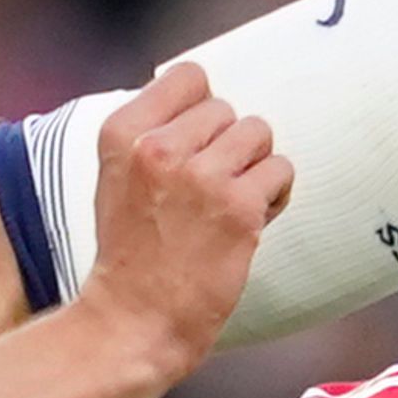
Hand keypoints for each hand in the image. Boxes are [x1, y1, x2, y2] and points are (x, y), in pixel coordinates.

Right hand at [72, 63, 293, 380]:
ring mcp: (201, 176)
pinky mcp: (239, 208)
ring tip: (232, 201)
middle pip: (227, 108)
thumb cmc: (129, 253)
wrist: (132, 320)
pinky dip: (274, 194)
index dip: (202, 107)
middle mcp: (159, 147)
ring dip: (254, 165)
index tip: (197, 141)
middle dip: (227, 145)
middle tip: (210, 188)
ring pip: (258, 133)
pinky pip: (280, 171)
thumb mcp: (117, 178)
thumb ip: (152, 134)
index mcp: (122, 133)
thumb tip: (208, 103)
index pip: (189, 76)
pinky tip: (251, 219)